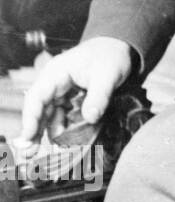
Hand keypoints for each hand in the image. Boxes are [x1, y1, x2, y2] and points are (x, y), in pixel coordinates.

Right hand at [18, 36, 133, 153]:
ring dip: (50, 132)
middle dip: (34, 131)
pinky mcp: (70, 98)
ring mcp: (62, 91)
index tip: (28, 136)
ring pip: (50, 114)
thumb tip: (90, 118)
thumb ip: (99, 96)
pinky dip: (64, 128)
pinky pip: (63, 115)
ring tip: (53, 151)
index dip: (30, 118)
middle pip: (39, 109)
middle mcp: (54, 83)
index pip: (37, 97)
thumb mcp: (108, 75)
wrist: (119, 48)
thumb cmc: (111, 56)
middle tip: (30, 153)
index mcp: (56, 73)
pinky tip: (67, 141)